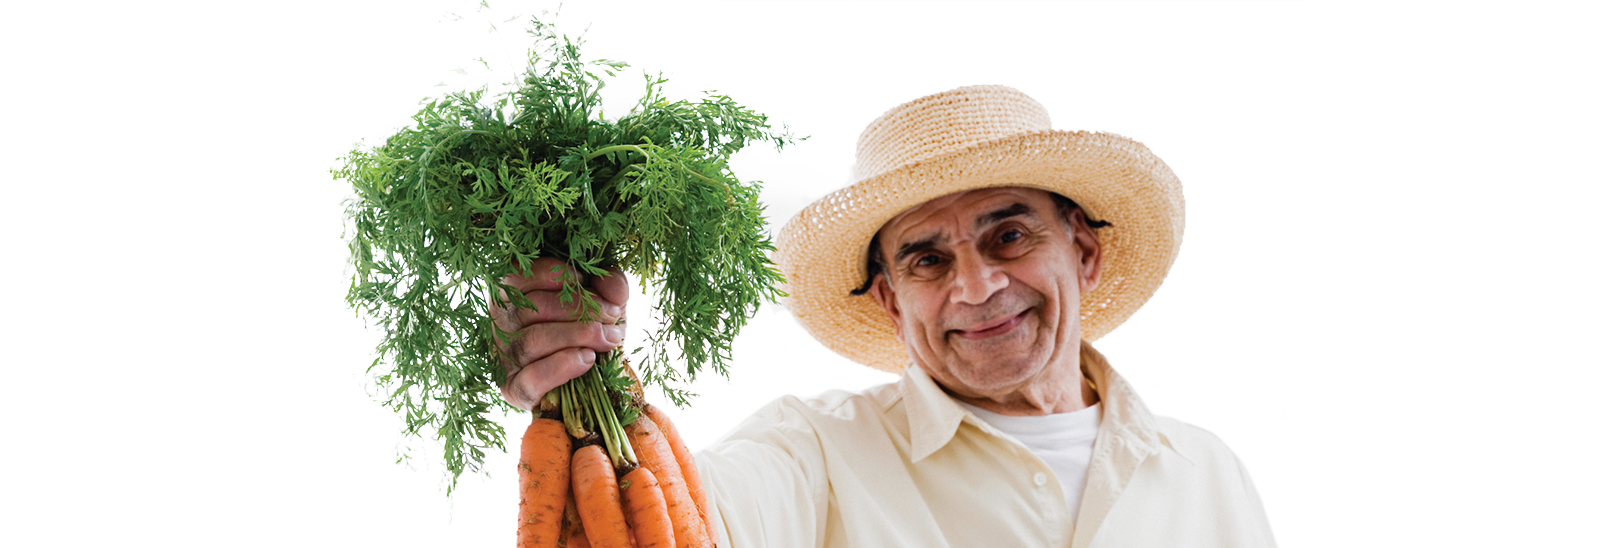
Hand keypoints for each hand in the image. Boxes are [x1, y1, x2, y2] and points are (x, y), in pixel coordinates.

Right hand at [491, 257, 629, 410]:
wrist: (598, 374)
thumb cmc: (594, 327)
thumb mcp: (606, 299)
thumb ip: (611, 284)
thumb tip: (607, 283)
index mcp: (512, 294)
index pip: (517, 276)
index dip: (555, 275)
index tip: (585, 281)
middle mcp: (501, 323)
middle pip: (533, 308)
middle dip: (580, 308)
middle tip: (611, 315)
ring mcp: (504, 358)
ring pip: (533, 340)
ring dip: (578, 335)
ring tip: (609, 337)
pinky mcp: (513, 390)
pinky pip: (531, 378)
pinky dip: (562, 366)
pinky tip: (588, 358)